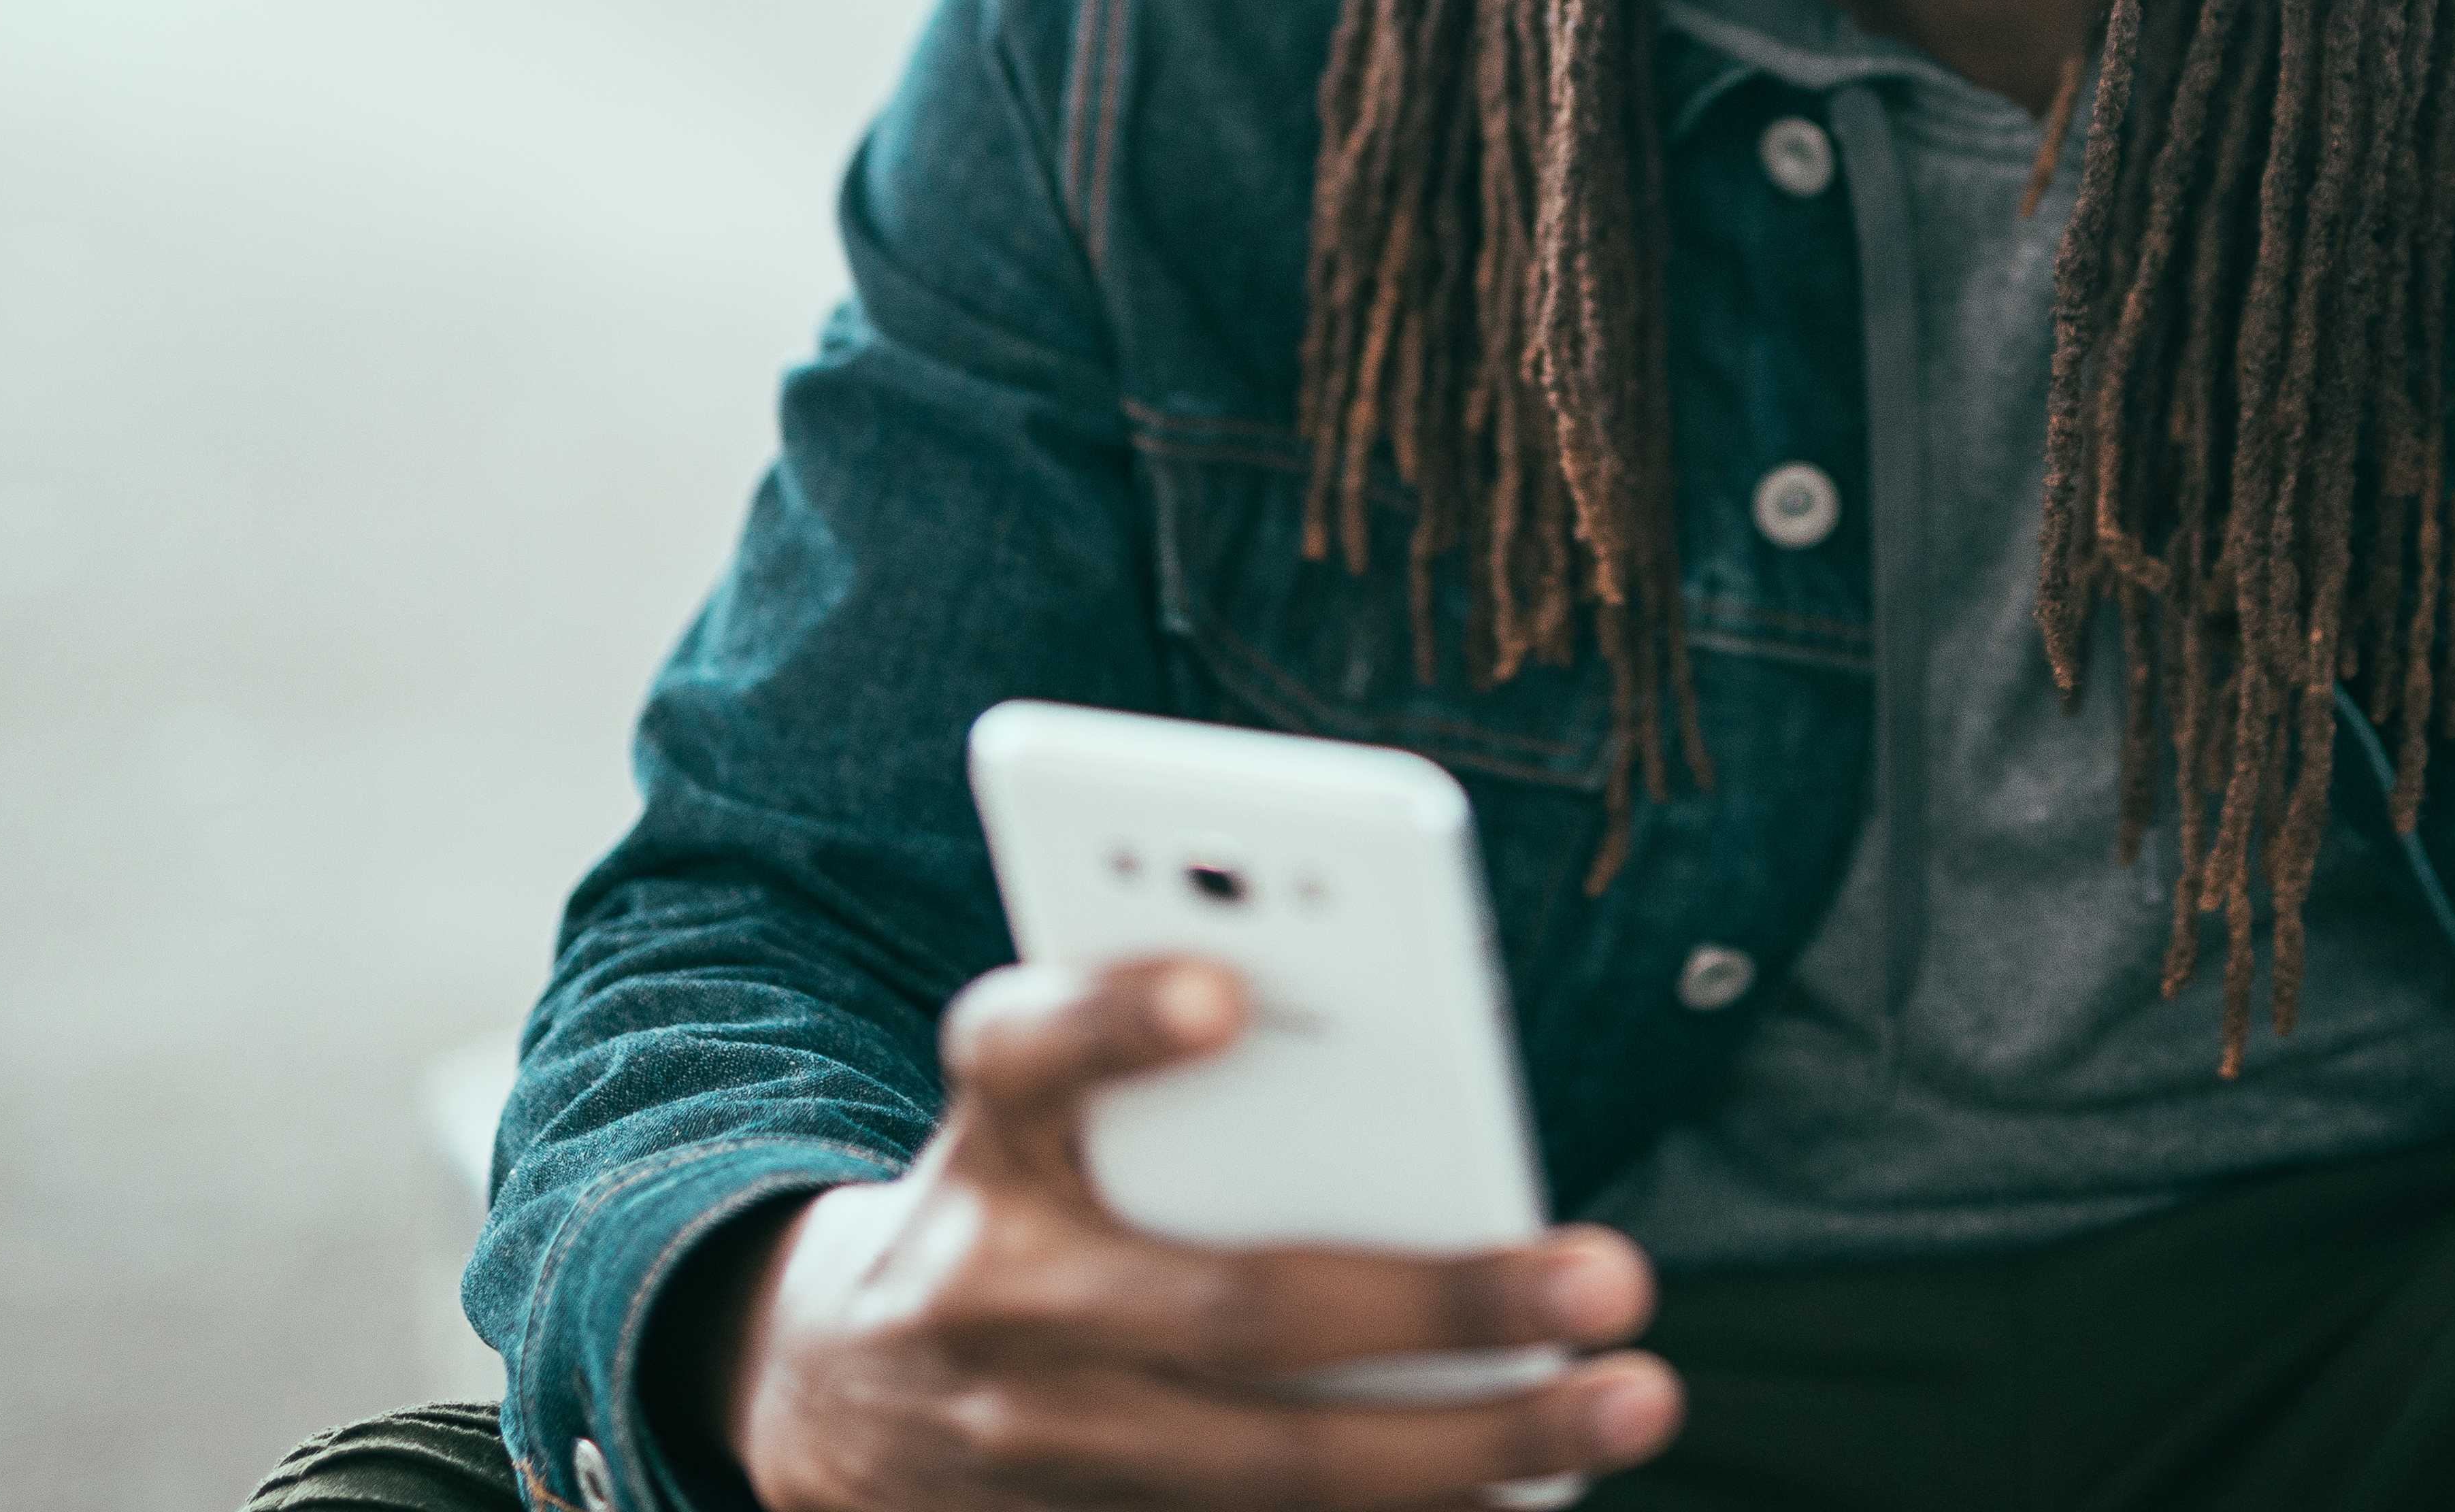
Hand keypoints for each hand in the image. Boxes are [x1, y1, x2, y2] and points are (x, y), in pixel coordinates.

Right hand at [708, 955, 1684, 1509]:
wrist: (834, 1391)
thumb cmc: (1013, 1199)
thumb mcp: (1042, 1108)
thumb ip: (1159, 1061)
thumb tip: (1379, 1059)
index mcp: (987, 1140)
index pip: (1021, 1054)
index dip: (1114, 1021)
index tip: (1227, 993)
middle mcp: (993, 1294)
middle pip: (1235, 1307)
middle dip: (1439, 1303)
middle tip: (1610, 1279)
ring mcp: (1027, 1449)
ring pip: (1271, 1463)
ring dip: (1463, 1446)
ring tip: (1620, 1405)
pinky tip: (1518, 1501)